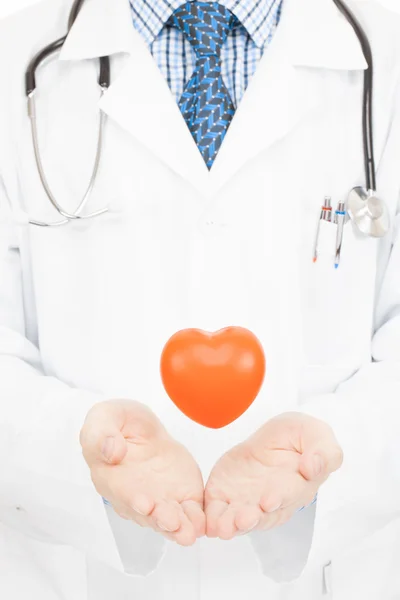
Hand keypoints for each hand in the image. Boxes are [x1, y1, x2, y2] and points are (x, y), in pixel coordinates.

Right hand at [80, 399, 204, 545]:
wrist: (143, 427)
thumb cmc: (118, 423)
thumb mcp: (104, 417)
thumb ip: (102, 434)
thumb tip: (111, 452)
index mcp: (111, 478)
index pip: (122, 493)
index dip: (132, 500)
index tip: (144, 504)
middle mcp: (135, 497)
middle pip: (149, 515)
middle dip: (161, 520)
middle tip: (172, 523)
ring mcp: (160, 499)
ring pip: (170, 520)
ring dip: (179, 528)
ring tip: (188, 532)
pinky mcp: (181, 494)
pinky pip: (190, 510)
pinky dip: (196, 519)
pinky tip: (202, 524)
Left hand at [204, 412, 342, 539]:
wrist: (271, 436)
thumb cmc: (298, 437)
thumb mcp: (316, 434)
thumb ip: (323, 451)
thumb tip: (314, 467)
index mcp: (297, 487)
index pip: (289, 495)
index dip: (280, 498)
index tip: (269, 501)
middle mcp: (271, 501)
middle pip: (262, 515)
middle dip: (252, 518)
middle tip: (244, 518)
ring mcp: (247, 501)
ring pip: (239, 520)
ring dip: (232, 525)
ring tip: (225, 526)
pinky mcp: (225, 496)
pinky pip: (217, 511)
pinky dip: (212, 519)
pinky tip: (208, 523)